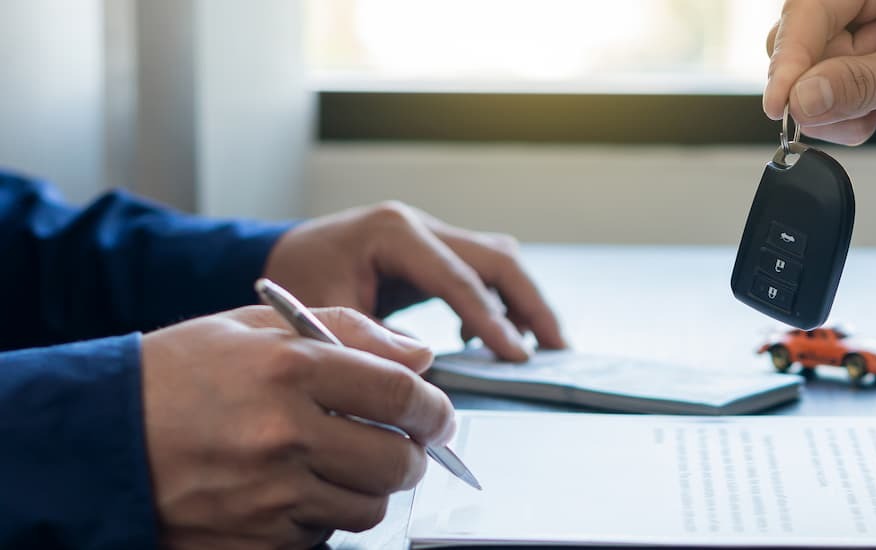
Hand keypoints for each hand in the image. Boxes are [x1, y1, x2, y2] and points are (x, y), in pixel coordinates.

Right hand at [141, 306, 454, 548]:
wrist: (94, 439)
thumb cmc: (173, 377)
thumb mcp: (254, 328)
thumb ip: (346, 331)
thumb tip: (418, 355)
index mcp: (289, 369)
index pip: (400, 393)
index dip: (433, 407)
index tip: (436, 413)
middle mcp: (283, 433)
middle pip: (398, 459)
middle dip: (413, 453)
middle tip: (402, 443)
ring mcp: (269, 493)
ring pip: (368, 506)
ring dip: (371, 488)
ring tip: (344, 464)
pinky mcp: (255, 538)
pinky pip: (322, 535)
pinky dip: (324, 517)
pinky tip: (297, 489)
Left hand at [264, 201, 565, 361]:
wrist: (277, 258)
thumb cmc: (294, 281)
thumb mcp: (323, 312)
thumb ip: (373, 338)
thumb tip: (424, 367)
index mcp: (393, 231)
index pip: (459, 278)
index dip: (493, 321)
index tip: (518, 357)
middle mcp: (419, 225)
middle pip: (497, 258)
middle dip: (530, 304)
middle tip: (557, 348)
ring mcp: (430, 235)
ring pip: (498, 261)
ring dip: (524, 301)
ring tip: (544, 346)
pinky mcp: (434, 252)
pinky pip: (482, 273)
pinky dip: (499, 303)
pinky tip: (493, 341)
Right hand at [763, 0, 875, 178]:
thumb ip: (864, 84)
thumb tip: (804, 97)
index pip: (817, 6)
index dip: (793, 52)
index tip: (782, 97)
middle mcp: (874, 5)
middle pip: (802, 39)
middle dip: (805, 82)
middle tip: (815, 115)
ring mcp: (870, 46)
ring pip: (808, 76)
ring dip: (822, 108)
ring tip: (863, 123)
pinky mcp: (871, 83)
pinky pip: (827, 103)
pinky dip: (836, 123)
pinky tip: (868, 127)